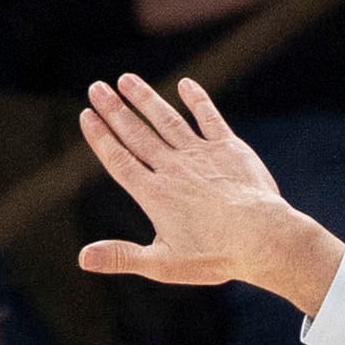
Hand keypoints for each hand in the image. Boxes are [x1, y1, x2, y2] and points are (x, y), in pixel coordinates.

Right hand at [76, 74, 343, 311]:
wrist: (262, 238)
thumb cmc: (215, 256)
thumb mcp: (163, 265)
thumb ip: (122, 256)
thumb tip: (82, 258)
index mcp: (154, 194)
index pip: (120, 161)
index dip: (101, 138)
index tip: (87, 115)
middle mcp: (173, 168)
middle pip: (137, 134)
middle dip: (115, 110)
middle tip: (96, 87)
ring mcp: (201, 155)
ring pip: (167, 120)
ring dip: (146, 99)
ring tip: (126, 79)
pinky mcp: (229, 148)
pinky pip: (209, 118)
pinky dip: (197, 100)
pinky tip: (185, 85)